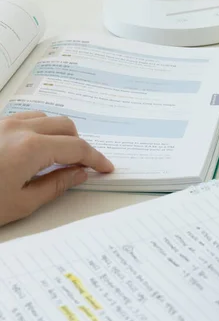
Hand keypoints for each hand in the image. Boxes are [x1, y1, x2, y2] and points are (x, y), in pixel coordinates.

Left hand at [0, 112, 113, 226]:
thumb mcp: (21, 203)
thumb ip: (57, 185)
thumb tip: (79, 173)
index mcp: (31, 148)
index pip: (77, 148)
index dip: (96, 158)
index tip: (106, 168)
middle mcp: (19, 128)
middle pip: (66, 126)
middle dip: (80, 144)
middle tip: (82, 166)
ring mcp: (2, 123)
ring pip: (46, 118)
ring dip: (60, 134)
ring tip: (59, 156)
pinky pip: (25, 118)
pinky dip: (40, 129)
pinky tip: (34, 148)